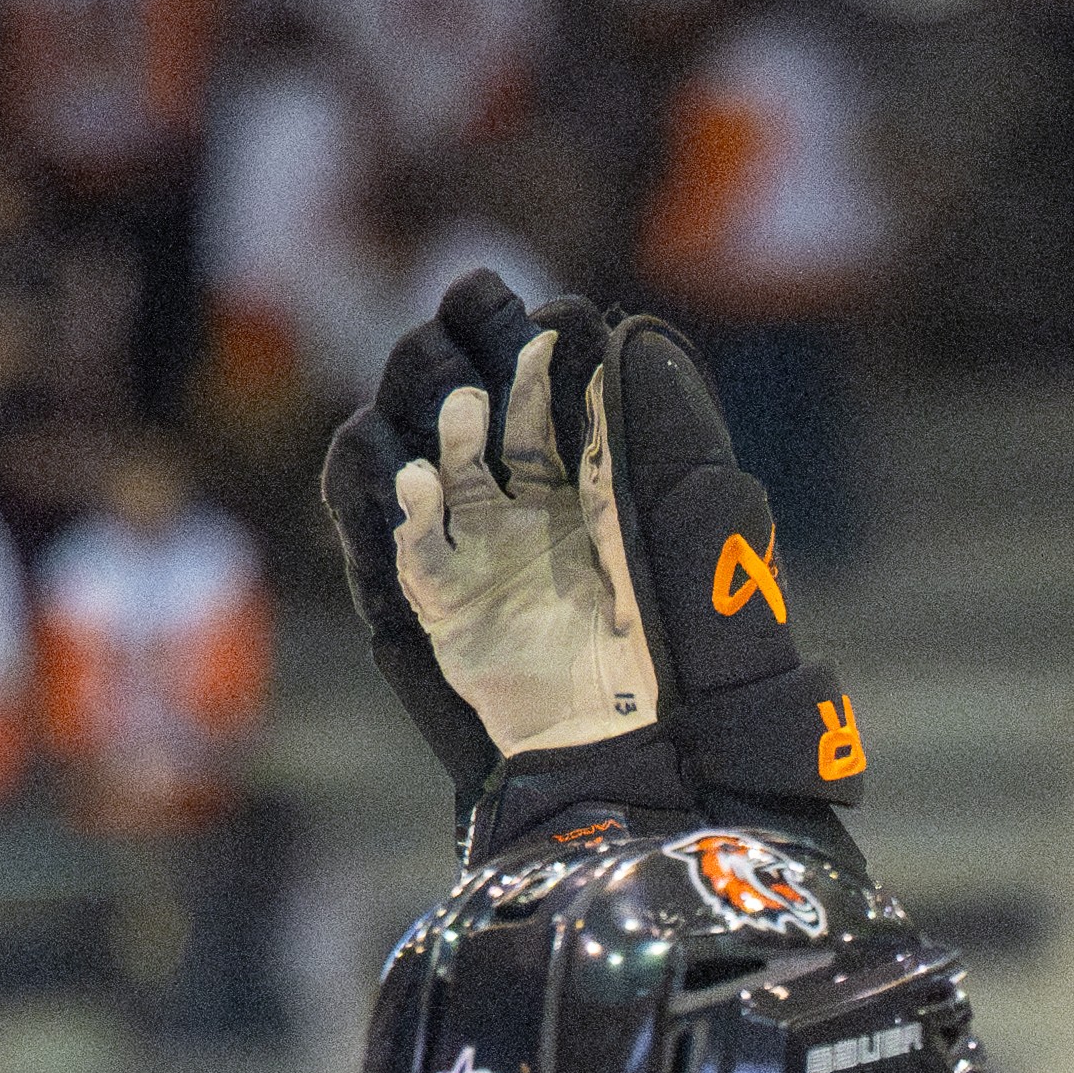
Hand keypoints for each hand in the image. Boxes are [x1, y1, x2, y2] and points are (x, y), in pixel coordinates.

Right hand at [316, 272, 859, 842]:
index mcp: (569, 495)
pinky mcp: (443, 606)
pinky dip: (410, 514)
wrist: (621, 741)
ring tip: (459, 409)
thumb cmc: (656, 649)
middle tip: (481, 355)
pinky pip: (414, 551)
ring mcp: (474, 557)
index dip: (538, 372)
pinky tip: (419, 484)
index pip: (543, 414)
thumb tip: (628, 371)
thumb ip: (643, 467)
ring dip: (444, 440)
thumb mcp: (663, 545)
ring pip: (443, 478)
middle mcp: (514, 517)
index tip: (544, 331)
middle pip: (481, 431)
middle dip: (473, 388)